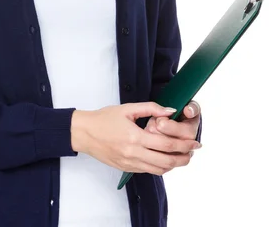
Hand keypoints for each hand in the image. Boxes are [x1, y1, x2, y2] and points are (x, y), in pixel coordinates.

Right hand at [71, 102, 200, 175]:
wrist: (84, 133)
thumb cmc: (103, 119)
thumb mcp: (127, 108)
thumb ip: (150, 108)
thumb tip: (170, 110)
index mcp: (135, 137)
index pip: (166, 145)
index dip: (183, 144)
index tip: (194, 142)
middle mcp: (133, 154)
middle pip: (166, 161)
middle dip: (183, 157)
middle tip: (193, 151)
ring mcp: (130, 163)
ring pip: (159, 170)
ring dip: (174, 165)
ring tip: (182, 157)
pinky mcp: (126, 168)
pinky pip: (148, 171)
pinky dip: (160, 167)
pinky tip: (165, 159)